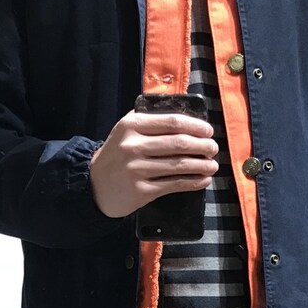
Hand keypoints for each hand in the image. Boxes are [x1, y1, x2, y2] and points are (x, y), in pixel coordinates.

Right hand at [89, 109, 218, 217]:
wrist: (94, 186)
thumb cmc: (117, 156)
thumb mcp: (125, 131)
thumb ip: (149, 120)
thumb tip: (184, 116)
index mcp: (131, 126)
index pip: (172, 122)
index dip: (196, 126)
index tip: (208, 131)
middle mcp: (133, 146)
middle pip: (179, 143)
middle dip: (203, 146)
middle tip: (213, 148)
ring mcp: (137, 170)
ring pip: (179, 165)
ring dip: (202, 165)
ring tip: (213, 165)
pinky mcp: (141, 191)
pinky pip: (174, 185)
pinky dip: (193, 182)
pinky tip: (203, 180)